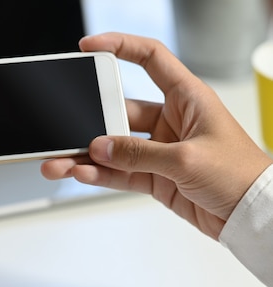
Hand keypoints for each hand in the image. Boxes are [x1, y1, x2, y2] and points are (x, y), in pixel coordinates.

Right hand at [41, 32, 271, 239]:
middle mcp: (170, 120)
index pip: (150, 59)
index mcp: (187, 98)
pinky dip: (99, 174)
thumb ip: (140, 154)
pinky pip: (119, 172)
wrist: (252, 215)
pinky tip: (81, 173)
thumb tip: (100, 148)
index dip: (120, 46)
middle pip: (118, 110)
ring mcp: (159, 149)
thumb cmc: (240, 175)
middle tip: (64, 128)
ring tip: (60, 161)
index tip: (89, 47)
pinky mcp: (154, 176)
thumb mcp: (188, 159)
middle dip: (88, 120)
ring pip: (113, 147)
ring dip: (86, 154)